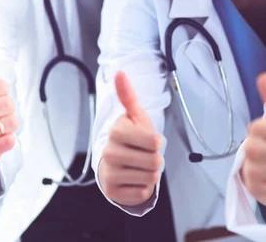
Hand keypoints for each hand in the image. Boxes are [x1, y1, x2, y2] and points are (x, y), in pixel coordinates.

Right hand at [98, 72, 162, 205]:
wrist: (114, 165)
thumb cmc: (130, 139)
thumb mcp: (135, 117)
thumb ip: (129, 96)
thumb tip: (120, 72)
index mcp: (116, 132)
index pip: (155, 140)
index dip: (156, 141)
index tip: (147, 139)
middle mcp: (109, 153)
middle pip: (155, 161)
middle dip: (155, 159)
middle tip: (144, 155)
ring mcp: (109, 174)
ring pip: (151, 177)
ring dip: (150, 173)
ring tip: (139, 166)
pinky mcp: (112, 193)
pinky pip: (143, 192)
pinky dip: (144, 187)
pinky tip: (134, 179)